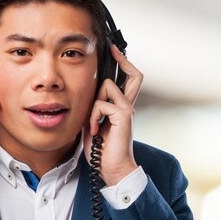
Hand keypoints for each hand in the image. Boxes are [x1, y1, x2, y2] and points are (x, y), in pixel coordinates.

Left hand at [84, 43, 142, 185]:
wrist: (112, 170)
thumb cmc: (102, 153)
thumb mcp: (92, 126)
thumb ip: (92, 110)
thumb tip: (86, 98)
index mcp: (121, 109)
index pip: (128, 81)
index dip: (123, 64)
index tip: (115, 51)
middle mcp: (128, 107)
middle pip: (134, 75)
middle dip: (123, 60)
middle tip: (113, 49)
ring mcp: (127, 110)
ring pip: (107, 87)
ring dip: (94, 105)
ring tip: (93, 124)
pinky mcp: (124, 116)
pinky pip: (101, 104)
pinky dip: (93, 117)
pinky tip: (94, 131)